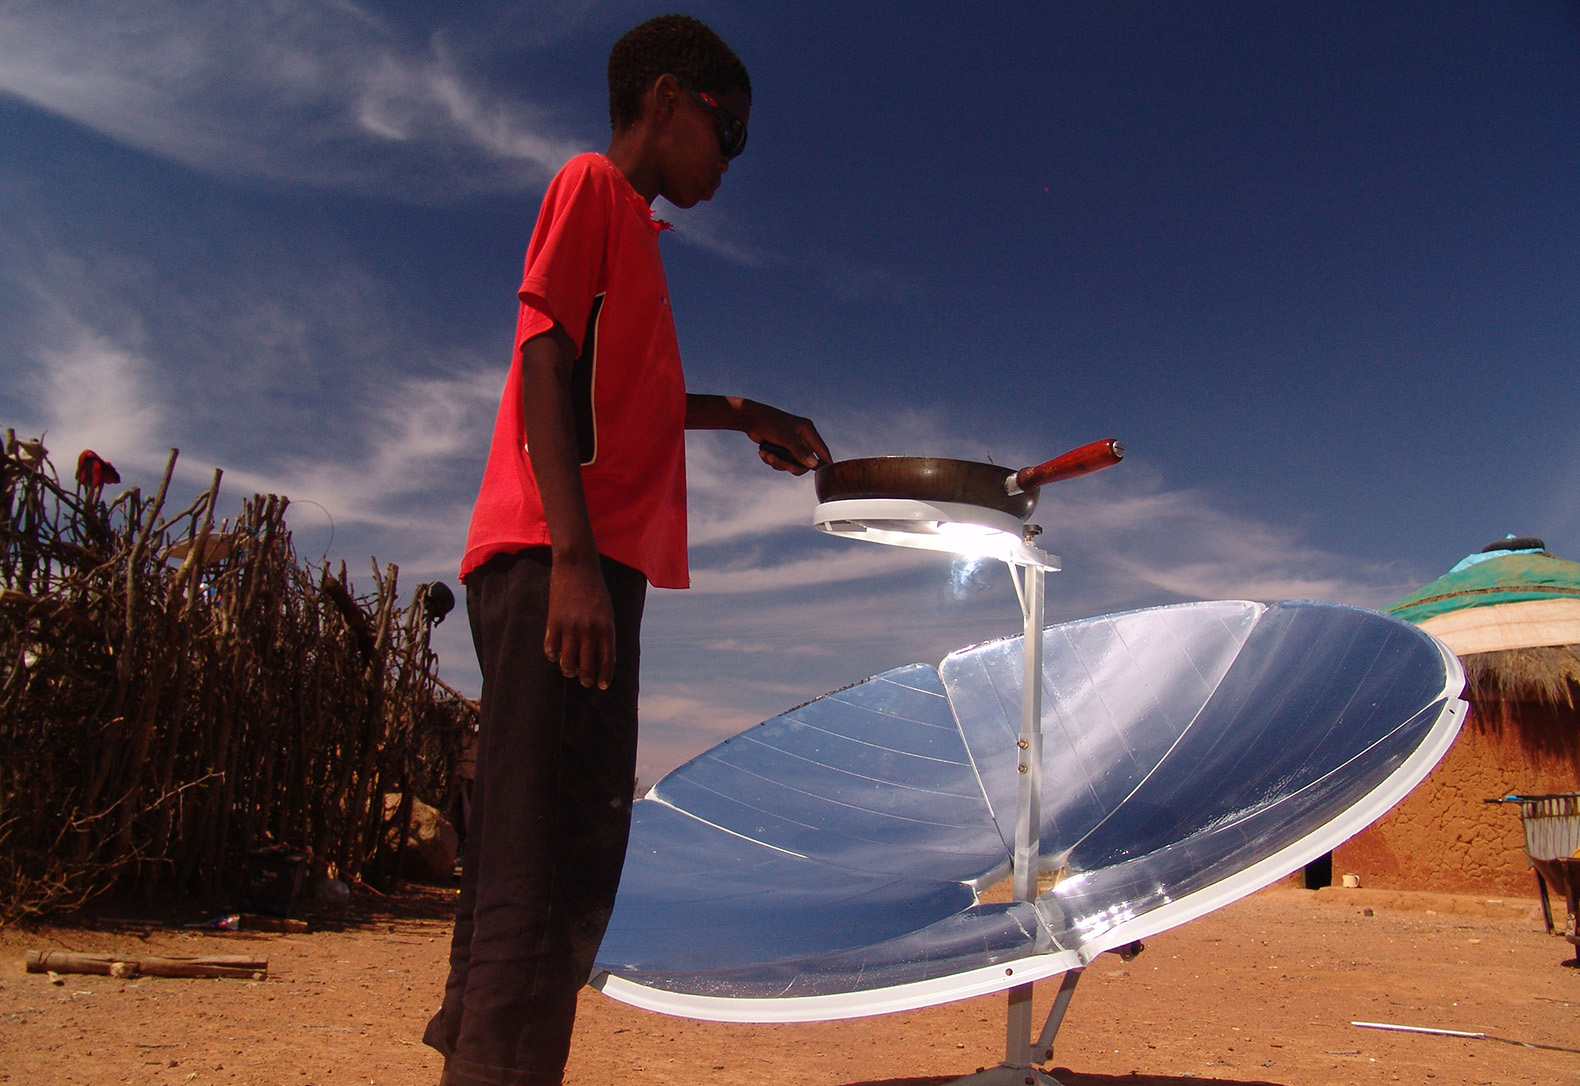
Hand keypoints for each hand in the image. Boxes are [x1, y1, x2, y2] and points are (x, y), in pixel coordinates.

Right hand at [544, 555, 615, 689]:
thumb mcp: (607, 611)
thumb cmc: (595, 590)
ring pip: (567, 662)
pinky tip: (556, 656)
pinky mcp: (553, 622)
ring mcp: (570, 627)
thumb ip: (604, 633)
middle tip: (585, 682)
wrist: (577, 567)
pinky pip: (551, 649)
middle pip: (587, 666)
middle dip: (586, 679)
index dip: (605, 677)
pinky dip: (553, 656)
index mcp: (606, 628)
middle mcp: (589, 630)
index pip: (607, 661)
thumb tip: (599, 657)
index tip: (602, 686)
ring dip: (569, 671)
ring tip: (571, 671)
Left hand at [747, 404, 831, 474]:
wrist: (750, 419)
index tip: (824, 475)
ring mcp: (792, 444)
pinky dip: (772, 460)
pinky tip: (764, 453)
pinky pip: (781, 462)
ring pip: (791, 464)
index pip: (822, 450)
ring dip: (778, 462)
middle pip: (804, 462)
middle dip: (789, 465)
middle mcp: (802, 438)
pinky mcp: (782, 449)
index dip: (824, 463)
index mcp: (808, 431)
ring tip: (766, 455)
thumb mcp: (785, 437)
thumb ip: (799, 451)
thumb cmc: (769, 423)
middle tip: (778, 462)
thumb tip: (813, 464)